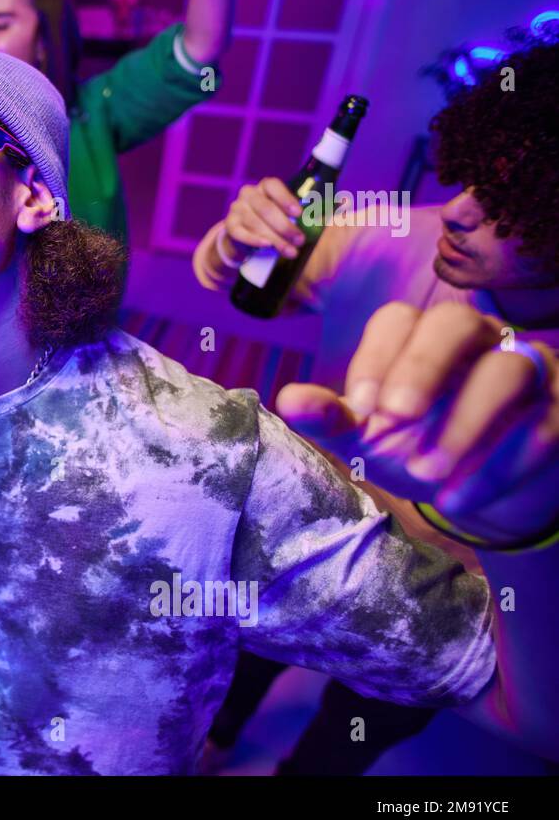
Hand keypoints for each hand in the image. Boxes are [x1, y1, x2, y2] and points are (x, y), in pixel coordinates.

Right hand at [221, 177, 307, 259]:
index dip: (285, 199)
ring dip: (274, 239)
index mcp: (266, 186)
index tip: (299, 214)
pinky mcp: (230, 225)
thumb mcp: (293, 213)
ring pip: (256, 223)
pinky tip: (266, 246)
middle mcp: (249, 194)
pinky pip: (239, 233)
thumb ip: (313, 210)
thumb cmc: (276, 221)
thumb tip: (337, 206)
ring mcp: (237, 209)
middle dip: (285, 227)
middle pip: (266, 209)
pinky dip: (253, 240)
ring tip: (290, 251)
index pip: (273, 186)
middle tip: (299, 240)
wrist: (249, 235)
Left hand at [277, 302, 558, 543]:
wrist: (479, 489)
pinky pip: (545, 424)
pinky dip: (501, 465)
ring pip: (507, 371)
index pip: (396, 320)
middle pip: (454, 322)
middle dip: (422, 369)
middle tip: (394, 421)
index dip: (374, 358)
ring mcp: (529, 366)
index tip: (358, 410)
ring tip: (425, 477)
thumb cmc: (415, 446)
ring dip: (464, 425)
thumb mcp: (368, 436)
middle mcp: (478, 337)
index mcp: (421, 336)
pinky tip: (461, 499)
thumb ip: (331, 417)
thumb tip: (285, 399)